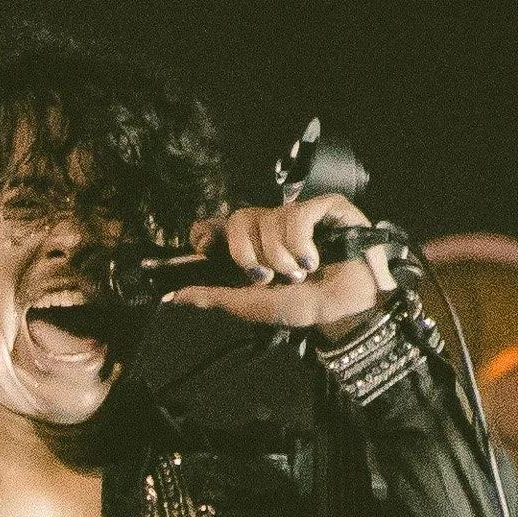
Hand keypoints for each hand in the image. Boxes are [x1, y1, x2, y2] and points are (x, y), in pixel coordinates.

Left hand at [166, 191, 391, 331]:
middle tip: (268, 278)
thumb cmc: (303, 306)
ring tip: (301, 274)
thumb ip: (213, 297)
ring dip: (283, 258)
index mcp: (252, 244)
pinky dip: (301, 245)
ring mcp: (299, 213)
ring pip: (269, 221)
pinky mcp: (326, 206)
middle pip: (239, 219)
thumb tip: (172, 296)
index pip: (218, 222)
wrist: (345, 310)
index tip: (203, 250)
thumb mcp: (250, 305)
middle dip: (249, 256)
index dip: (206, 231)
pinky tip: (314, 260)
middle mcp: (272, 224)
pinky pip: (296, 215)